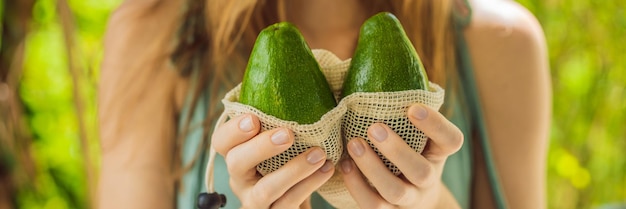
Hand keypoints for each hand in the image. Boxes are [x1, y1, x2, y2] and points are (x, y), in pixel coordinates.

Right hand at [212, 114, 334, 208]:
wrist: (299, 198)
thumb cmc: (291, 156)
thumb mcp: (285, 134)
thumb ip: (285, 107)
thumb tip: (300, 63)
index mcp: (237, 153)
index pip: (221, 141)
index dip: (233, 130)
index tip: (254, 119)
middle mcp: (240, 178)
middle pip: (235, 163)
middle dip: (260, 147)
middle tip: (288, 134)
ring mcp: (255, 201)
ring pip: (264, 190)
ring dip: (293, 171)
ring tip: (320, 154)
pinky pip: (288, 204)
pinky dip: (309, 185)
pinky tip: (327, 169)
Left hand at [341, 104, 463, 208]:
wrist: (408, 191)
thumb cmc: (404, 144)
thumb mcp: (410, 127)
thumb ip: (398, 103)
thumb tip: (370, 58)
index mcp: (439, 152)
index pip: (451, 140)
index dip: (435, 125)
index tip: (412, 106)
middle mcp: (428, 178)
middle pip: (421, 171)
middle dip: (397, 150)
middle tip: (374, 127)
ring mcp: (410, 199)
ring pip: (396, 192)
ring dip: (373, 169)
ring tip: (354, 144)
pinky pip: (374, 206)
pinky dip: (357, 186)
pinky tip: (343, 165)